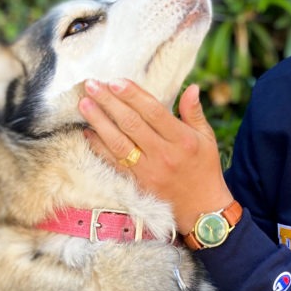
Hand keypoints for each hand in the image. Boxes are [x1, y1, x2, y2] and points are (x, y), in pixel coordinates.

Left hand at [79, 79, 232, 234]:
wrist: (201, 209)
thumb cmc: (205, 169)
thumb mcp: (206, 139)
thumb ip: (195, 113)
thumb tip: (192, 87)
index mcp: (182, 140)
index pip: (154, 112)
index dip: (133, 96)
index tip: (115, 81)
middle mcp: (163, 155)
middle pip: (131, 124)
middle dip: (109, 102)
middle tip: (91, 85)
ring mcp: (148, 171)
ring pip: (118, 143)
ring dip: (98, 122)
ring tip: (84, 104)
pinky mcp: (137, 184)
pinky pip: (113, 163)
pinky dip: (98, 147)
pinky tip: (87, 132)